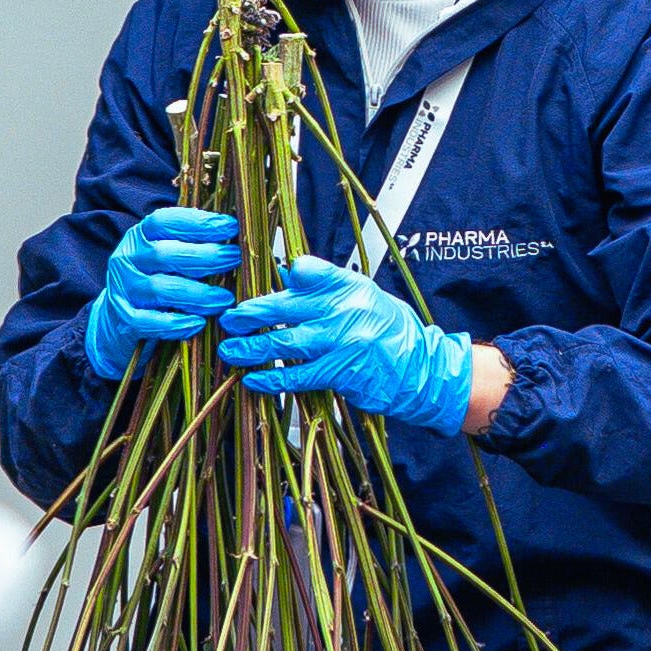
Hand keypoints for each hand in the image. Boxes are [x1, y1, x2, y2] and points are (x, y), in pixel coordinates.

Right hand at [80, 207, 244, 381]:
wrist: (117, 320)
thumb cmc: (155, 282)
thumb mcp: (166, 257)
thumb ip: (191, 245)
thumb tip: (235, 236)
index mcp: (140, 237)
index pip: (165, 222)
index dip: (198, 223)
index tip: (230, 227)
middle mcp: (127, 259)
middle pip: (165, 254)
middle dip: (204, 256)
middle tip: (233, 259)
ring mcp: (123, 290)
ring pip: (159, 289)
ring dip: (196, 294)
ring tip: (225, 299)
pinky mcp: (124, 320)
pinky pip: (148, 322)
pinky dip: (175, 324)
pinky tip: (198, 324)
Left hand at [216, 256, 475, 435]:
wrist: (423, 369)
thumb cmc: (389, 332)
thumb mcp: (363, 296)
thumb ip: (326, 285)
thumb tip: (289, 271)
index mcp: (348, 286)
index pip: (307, 271)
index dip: (274, 279)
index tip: (249, 285)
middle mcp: (345, 309)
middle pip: (286, 307)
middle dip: (250, 314)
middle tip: (227, 319)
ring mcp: (343, 341)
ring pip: (286, 342)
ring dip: (252, 348)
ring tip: (230, 351)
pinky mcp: (342, 373)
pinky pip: (299, 375)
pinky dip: (273, 378)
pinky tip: (253, 379)